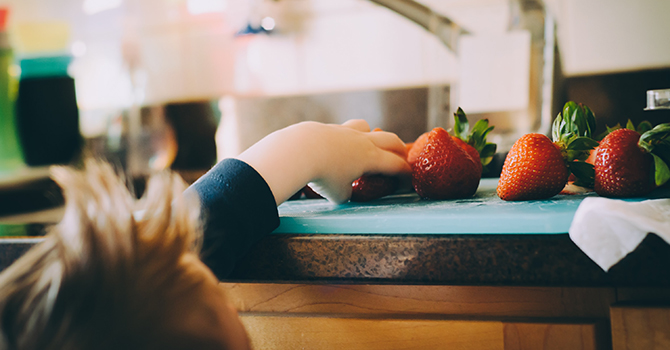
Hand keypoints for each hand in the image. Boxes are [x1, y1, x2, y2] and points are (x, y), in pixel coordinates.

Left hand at [237, 120, 410, 203]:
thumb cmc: (322, 175)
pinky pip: (343, 130)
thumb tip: (344, 191)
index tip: (407, 181)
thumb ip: (346, 193)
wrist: (300, 151)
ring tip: (369, 144)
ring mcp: (345, 131)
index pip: (396, 165)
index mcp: (371, 158)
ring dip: (372, 135)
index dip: (405, 174)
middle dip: (399, 149)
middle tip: (401, 157)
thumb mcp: (338, 194)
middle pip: (390, 139)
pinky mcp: (328, 128)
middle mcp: (362, 141)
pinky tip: (337, 146)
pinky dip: (346, 138)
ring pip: (366, 127)